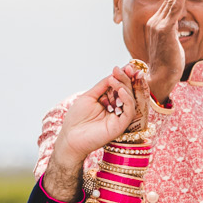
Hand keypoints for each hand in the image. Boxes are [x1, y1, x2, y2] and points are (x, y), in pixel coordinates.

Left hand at [44, 66, 140, 199]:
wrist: (70, 136)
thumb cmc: (77, 118)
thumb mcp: (89, 96)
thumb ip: (102, 85)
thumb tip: (114, 73)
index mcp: (109, 101)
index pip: (120, 86)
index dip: (124, 76)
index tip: (125, 66)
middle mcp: (116, 108)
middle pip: (127, 91)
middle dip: (126, 79)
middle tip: (122, 69)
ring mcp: (119, 117)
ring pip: (131, 99)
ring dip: (125, 86)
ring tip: (115, 79)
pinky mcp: (121, 126)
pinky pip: (129, 111)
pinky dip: (127, 99)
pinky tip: (120, 91)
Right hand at [142, 0, 191, 102]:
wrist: (160, 77)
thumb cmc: (167, 65)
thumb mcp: (171, 44)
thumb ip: (172, 32)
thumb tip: (178, 26)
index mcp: (155, 24)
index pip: (168, 4)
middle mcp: (154, 22)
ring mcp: (158, 25)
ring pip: (172, 0)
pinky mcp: (164, 30)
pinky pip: (174, 9)